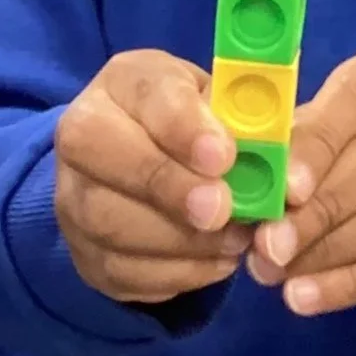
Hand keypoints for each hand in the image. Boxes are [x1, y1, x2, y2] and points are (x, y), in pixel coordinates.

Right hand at [55, 51, 249, 303]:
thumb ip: (249, 124)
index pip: (146, 92)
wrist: (153, 166)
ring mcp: (73, 196)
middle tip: (222, 209)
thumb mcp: (226, 106)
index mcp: (126, 82)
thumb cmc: (200, 127)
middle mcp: (85, 132)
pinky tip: (217, 262)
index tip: (225, 157)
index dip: (184, 127)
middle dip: (169, 186)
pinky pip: (122, 270)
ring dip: (180, 239)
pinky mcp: (85, 252)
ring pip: (108, 221)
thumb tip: (282, 162)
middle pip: (105, 154)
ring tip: (235, 239)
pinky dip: (176, 273)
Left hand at [249, 40, 355, 315]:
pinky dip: (354, 284)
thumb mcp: (327, 123)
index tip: (283, 188)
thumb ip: (293, 146)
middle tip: (267, 248)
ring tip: (279, 276)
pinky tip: (310, 297)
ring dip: (331, 253)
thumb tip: (250, 184)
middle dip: (319, 209)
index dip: (320, 142)